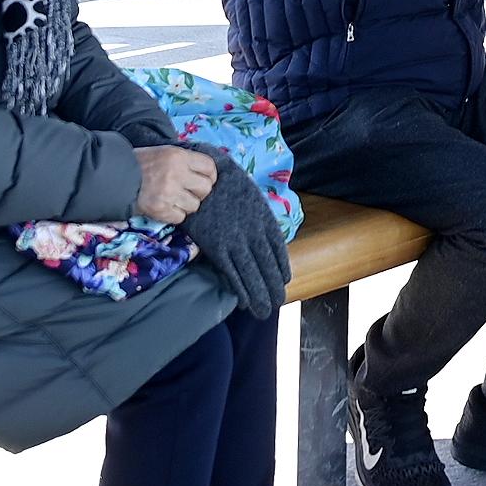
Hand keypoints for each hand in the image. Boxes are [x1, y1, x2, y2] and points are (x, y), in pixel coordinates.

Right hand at [133, 145, 215, 224]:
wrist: (113, 177)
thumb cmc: (139, 163)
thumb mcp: (163, 152)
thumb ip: (184, 160)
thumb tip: (204, 171)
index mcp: (178, 156)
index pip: (210, 167)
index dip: (210, 176)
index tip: (204, 180)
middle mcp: (177, 174)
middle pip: (206, 188)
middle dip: (199, 192)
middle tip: (188, 192)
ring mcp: (169, 193)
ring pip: (194, 205)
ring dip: (186, 205)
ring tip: (173, 200)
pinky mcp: (161, 210)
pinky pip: (180, 217)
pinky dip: (174, 215)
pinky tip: (166, 208)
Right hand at [181, 154, 291, 318]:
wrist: (200, 175)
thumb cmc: (225, 182)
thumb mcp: (249, 194)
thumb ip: (258, 217)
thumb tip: (265, 236)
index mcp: (264, 217)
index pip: (278, 249)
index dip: (282, 267)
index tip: (285, 281)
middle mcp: (253, 231)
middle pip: (268, 266)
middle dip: (273, 288)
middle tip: (278, 304)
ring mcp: (235, 240)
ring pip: (251, 274)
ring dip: (259, 294)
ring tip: (264, 311)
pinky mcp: (216, 245)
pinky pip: (231, 272)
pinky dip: (240, 288)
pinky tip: (245, 301)